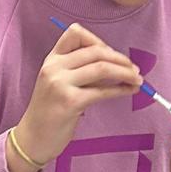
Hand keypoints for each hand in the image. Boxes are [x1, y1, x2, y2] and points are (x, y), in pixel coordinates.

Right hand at [14, 23, 142, 164]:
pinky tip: (129, 91)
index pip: (75, 33)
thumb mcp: (57, 82)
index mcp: (51, 60)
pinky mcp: (70, 102)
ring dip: (125, 72)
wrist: (33, 137)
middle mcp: (54, 68)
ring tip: (137, 79)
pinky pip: (103, 91)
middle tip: (134, 68)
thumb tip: (113, 63)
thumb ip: (78, 69)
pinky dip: (121, 89)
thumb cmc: (49, 112)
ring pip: (102, 68)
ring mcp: (60, 84)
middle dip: (120, 58)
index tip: (111, 53)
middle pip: (95, 51)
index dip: (98, 39)